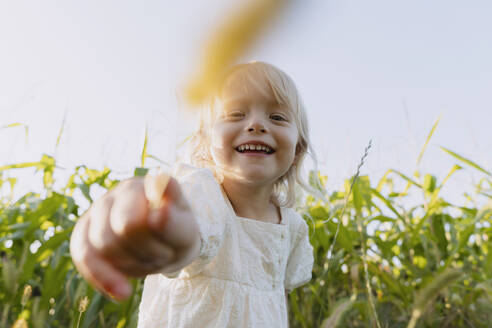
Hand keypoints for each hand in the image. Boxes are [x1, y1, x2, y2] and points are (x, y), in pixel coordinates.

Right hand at [70, 175, 199, 299]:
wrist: (168, 237)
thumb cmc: (178, 230)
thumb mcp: (186, 230)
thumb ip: (175, 221)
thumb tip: (160, 208)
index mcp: (144, 186)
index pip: (139, 217)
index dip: (155, 236)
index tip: (174, 243)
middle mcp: (117, 193)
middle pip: (123, 231)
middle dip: (149, 251)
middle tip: (167, 253)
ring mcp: (98, 211)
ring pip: (104, 247)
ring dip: (133, 264)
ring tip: (151, 259)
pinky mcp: (84, 232)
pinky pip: (84, 257)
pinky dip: (103, 277)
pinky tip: (122, 293)